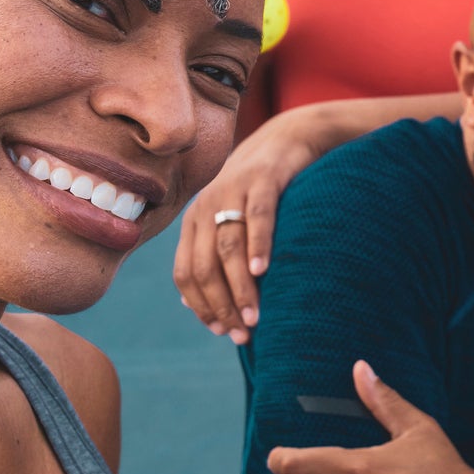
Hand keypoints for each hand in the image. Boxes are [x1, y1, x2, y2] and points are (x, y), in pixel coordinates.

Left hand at [172, 108, 327, 342]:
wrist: (286, 140)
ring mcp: (233, 192)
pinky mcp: (262, 180)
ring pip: (228, 248)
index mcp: (193, 222)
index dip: (201, 307)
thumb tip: (187, 302)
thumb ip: (207, 257)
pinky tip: (262, 271)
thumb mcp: (227, 221)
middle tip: (244, 334)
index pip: (187, 274)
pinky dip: (257, 246)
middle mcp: (205, 207)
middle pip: (205, 266)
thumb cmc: (258, 191)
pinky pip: (258, 217)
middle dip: (222, 305)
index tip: (224, 332)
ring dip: (240, 288)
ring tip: (255, 317)